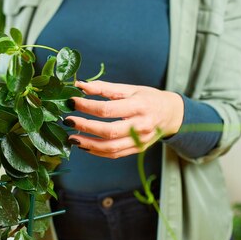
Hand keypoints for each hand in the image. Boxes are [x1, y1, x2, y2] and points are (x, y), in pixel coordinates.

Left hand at [64, 80, 183, 158]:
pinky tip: (85, 145)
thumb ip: (105, 88)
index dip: (87, 106)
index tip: (72, 101)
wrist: (172, 114)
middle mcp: (141, 126)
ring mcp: (141, 141)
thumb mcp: (130, 89)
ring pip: (110, 147)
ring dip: (88, 144)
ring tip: (72, 137)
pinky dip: (97, 152)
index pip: (108, 109)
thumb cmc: (149, 98)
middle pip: (108, 131)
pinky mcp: (138, 150)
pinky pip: (115, 154)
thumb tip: (80, 85)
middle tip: (68, 120)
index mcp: (140, 106)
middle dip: (85, 126)